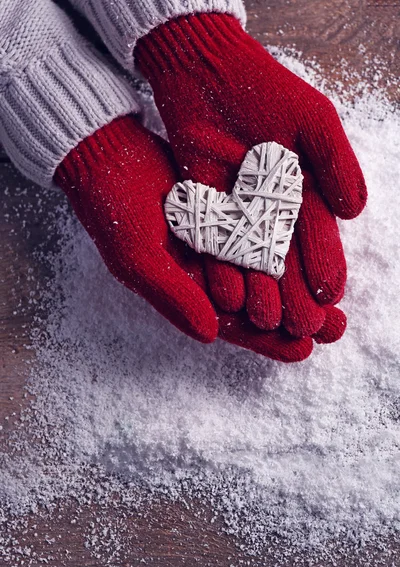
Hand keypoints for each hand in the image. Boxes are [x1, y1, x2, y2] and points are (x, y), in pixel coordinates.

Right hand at [55, 114, 312, 361]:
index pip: (230, 327)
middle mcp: (206, 277)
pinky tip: (315, 253)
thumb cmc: (113, 212)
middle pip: (257, 307)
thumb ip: (172, 295)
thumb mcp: (138, 257)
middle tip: (335, 327)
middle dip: (295, 320)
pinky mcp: (229, 216)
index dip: (266, 342)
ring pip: (266, 276)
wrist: (109, 158)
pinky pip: (264, 237)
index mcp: (184, 295)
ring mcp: (220, 247)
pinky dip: (287, 248)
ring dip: (299, 288)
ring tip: (337, 302)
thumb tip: (210, 334)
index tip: (303, 348)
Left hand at [136, 13, 366, 339]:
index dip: (325, 267)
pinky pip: (213, 247)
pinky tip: (230, 295)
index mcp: (303, 194)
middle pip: (285, 259)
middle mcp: (269, 211)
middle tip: (304, 325)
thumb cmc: (266, 90)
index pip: (317, 239)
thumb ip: (336, 165)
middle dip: (295, 293)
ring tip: (267, 320)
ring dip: (260, 291)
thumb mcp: (314, 122)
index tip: (331, 297)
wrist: (208, 71)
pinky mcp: (203, 210)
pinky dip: (221, 269)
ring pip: (250, 261)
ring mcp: (235, 213)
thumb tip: (354, 212)